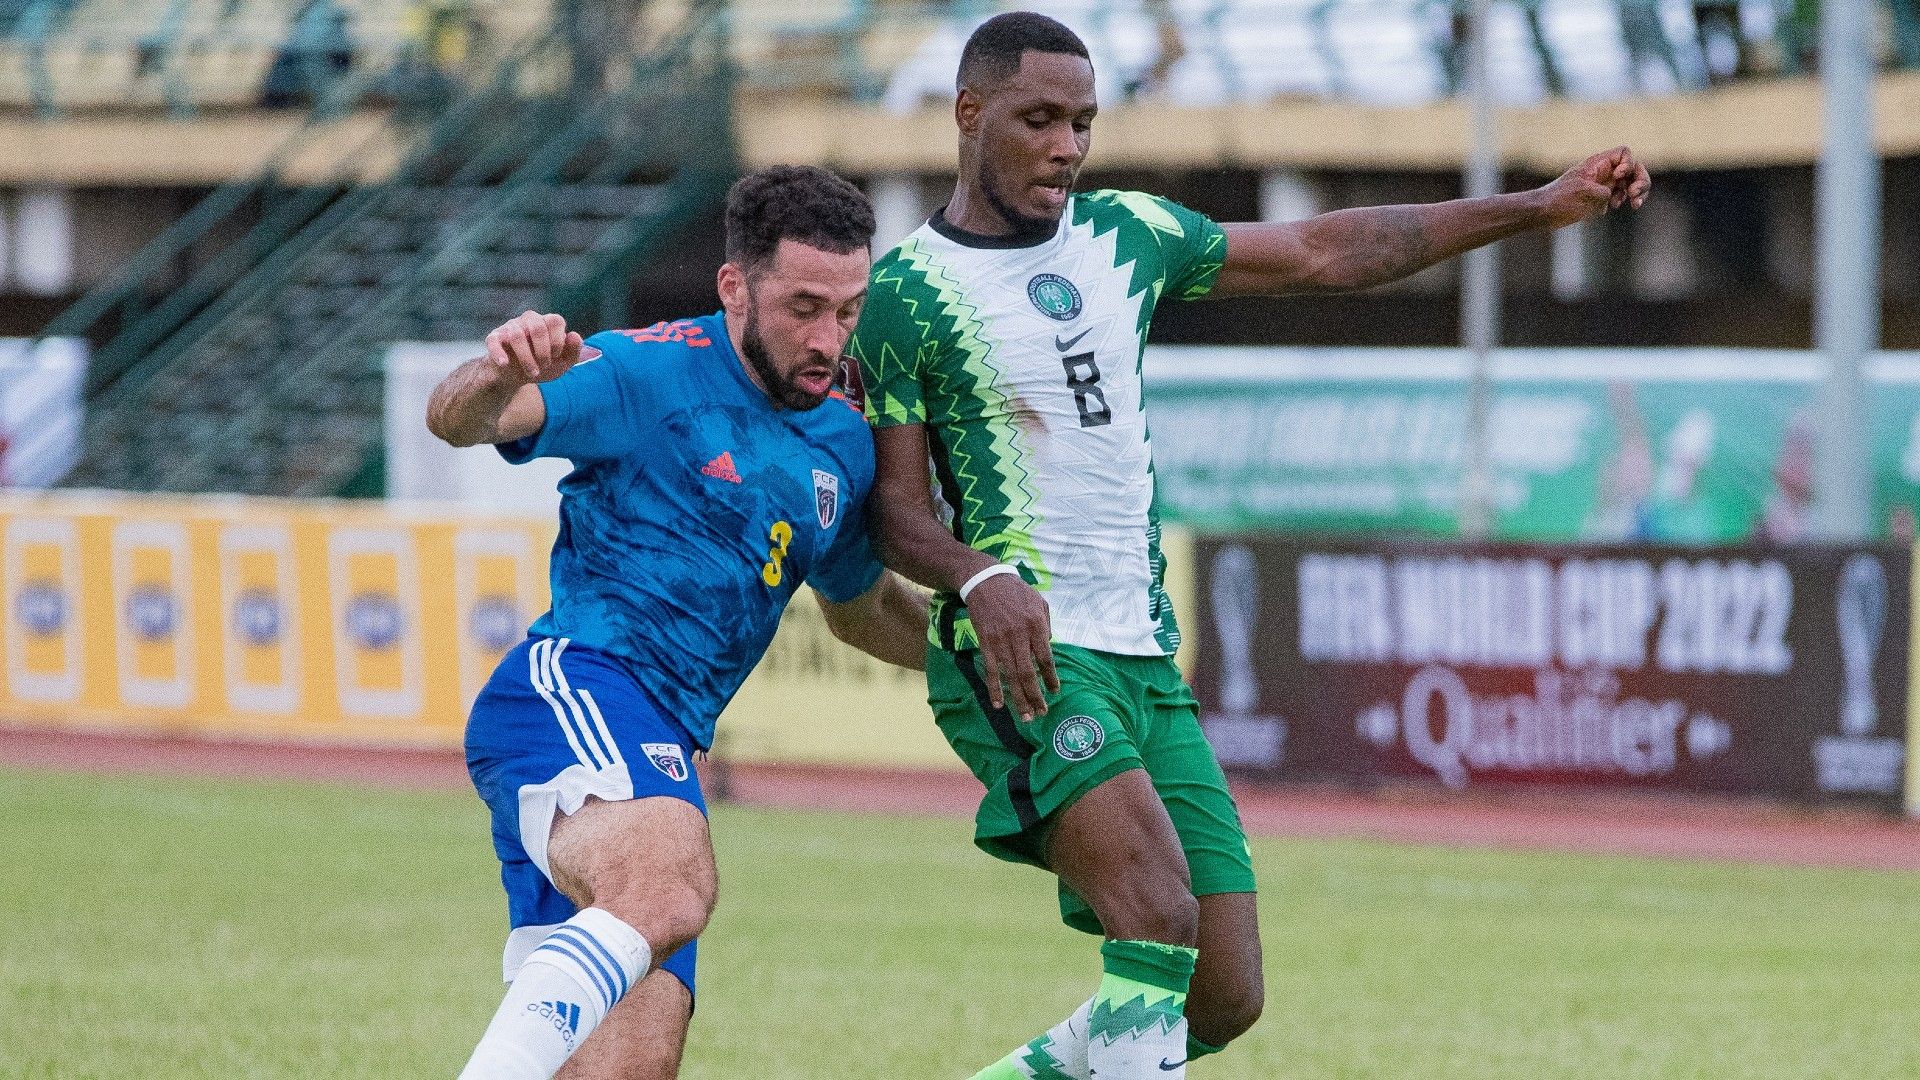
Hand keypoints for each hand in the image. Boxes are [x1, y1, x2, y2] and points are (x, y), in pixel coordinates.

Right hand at [485, 310, 584, 384]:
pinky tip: (505, 364)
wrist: (517, 377)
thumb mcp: (562, 363)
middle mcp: (528, 320)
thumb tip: (574, 335)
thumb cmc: (542, 365)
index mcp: (547, 322)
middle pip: (538, 327)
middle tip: (544, 366)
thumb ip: (573, 351)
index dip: (557, 341)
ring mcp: (510, 327)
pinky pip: (494, 341)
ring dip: (526, 358)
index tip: (556, 356)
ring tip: (532, 373)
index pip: (555, 320)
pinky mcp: (494, 338)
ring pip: (517, 335)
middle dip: (544, 351)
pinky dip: (499, 353)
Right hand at [964, 573, 1059, 720]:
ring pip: (1010, 676)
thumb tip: (1048, 647)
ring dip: (1018, 699)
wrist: (985, 582)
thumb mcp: (1040, 602)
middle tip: (1040, 713)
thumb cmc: (1016, 591)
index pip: (1046, 658)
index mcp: (1036, 625)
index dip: (1050, 678)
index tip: (1054, 692)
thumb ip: (1047, 625)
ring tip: (1025, 716)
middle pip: (1028, 673)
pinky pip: (990, 670)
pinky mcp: (985, 643)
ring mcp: (1000, 641)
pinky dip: (994, 688)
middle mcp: (1019, 636)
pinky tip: (999, 704)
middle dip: (1035, 696)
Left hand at [1535, 146, 1650, 228]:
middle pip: (1634, 168)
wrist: (1543, 212)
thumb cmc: (1558, 199)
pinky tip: (1614, 207)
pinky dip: (1626, 200)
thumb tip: (1612, 195)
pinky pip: (1622, 195)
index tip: (1617, 178)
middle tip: (1634, 195)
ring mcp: (1604, 185)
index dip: (1628, 164)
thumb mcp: (1582, 191)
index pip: (1624, 153)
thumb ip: (1602, 190)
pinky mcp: (1602, 199)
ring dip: (1637, 192)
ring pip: (1631, 182)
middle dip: (1640, 180)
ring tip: (1635, 204)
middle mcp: (1604, 172)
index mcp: (1598, 164)